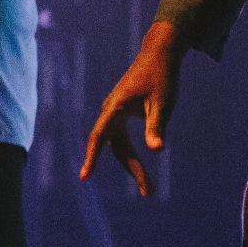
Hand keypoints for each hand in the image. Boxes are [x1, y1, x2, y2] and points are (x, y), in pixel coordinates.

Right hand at [80, 21, 184, 195]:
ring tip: (149, 187)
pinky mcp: (121, 112)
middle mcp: (110, 110)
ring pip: (118, 145)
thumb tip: (157, 150)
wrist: (160, 54)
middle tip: (150, 193)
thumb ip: (156, 127)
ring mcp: (114, 111)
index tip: (85, 177)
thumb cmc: (162, 77)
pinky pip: (121, 139)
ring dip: (132, 165)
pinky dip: (130, 154)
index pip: (99, 137)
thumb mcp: (162, 104)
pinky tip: (138, 167)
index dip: (91, 157)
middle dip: (132, 170)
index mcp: (115, 107)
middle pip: (115, 147)